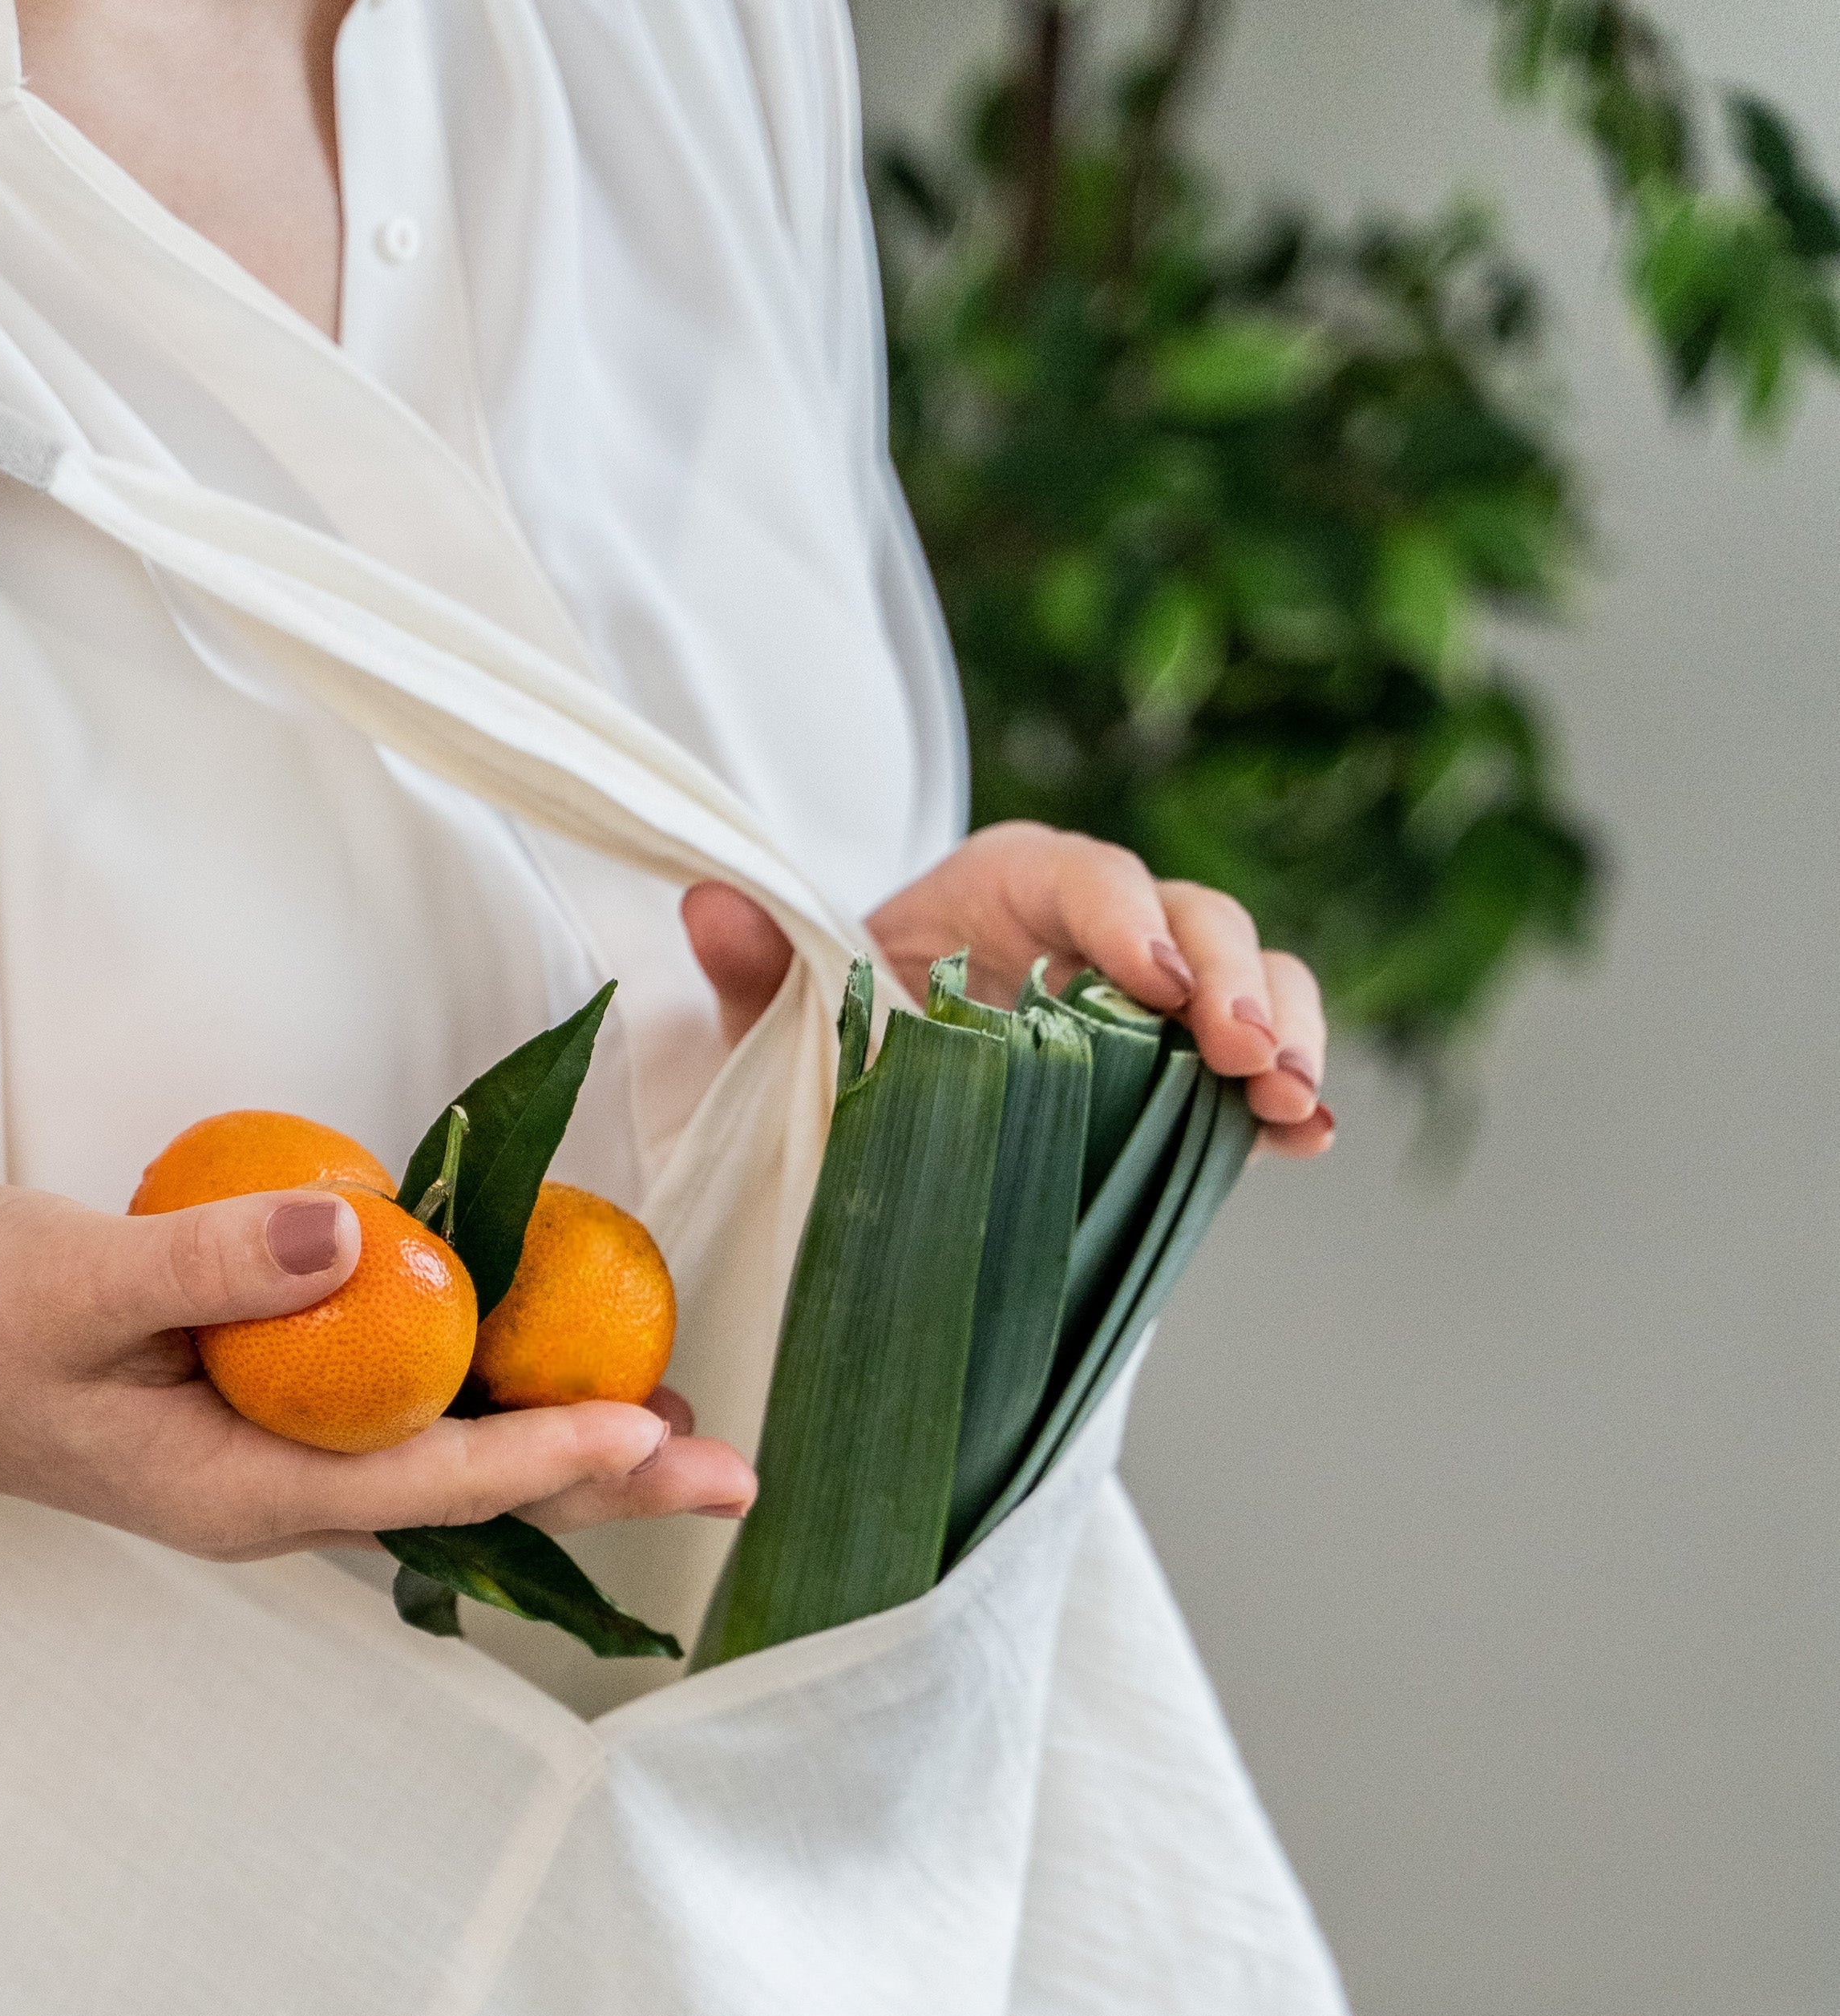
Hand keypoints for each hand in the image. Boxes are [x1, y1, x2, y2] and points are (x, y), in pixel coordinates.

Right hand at [0, 1183, 757, 1556]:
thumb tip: (353, 1236)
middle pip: (467, 1497)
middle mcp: (266, 1500)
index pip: (427, 1481)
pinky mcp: (247, 1425)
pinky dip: (475, 1399)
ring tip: (678, 1425)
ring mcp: (258, 1469)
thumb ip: (215, 1260)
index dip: (547, 1453)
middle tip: (735, 1469)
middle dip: (600, 1476)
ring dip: (556, 1441)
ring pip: (439, 1465)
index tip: (650, 1434)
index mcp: (234, 1491)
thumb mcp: (74, 1276)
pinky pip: (389, 1424)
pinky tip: (530, 1358)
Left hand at [682, 822, 1331, 1155]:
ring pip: (1249, 980)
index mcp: (1008, 881)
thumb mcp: (787, 1005)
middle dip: (1232, 980)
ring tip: (1294, 1101)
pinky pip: (1251, 1067)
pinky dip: (1285, 1097)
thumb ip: (759, 966)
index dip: (1127, 915)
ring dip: (1285, 1032)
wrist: (872, 1081)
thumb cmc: (837, 1023)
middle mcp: (1099, 925)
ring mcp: (1154, 1000)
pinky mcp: (1181, 1073)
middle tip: (1247, 1052)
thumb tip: (709, 905)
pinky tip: (1307, 1142)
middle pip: (1194, 920)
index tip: (1148, 975)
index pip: (1086, 873)